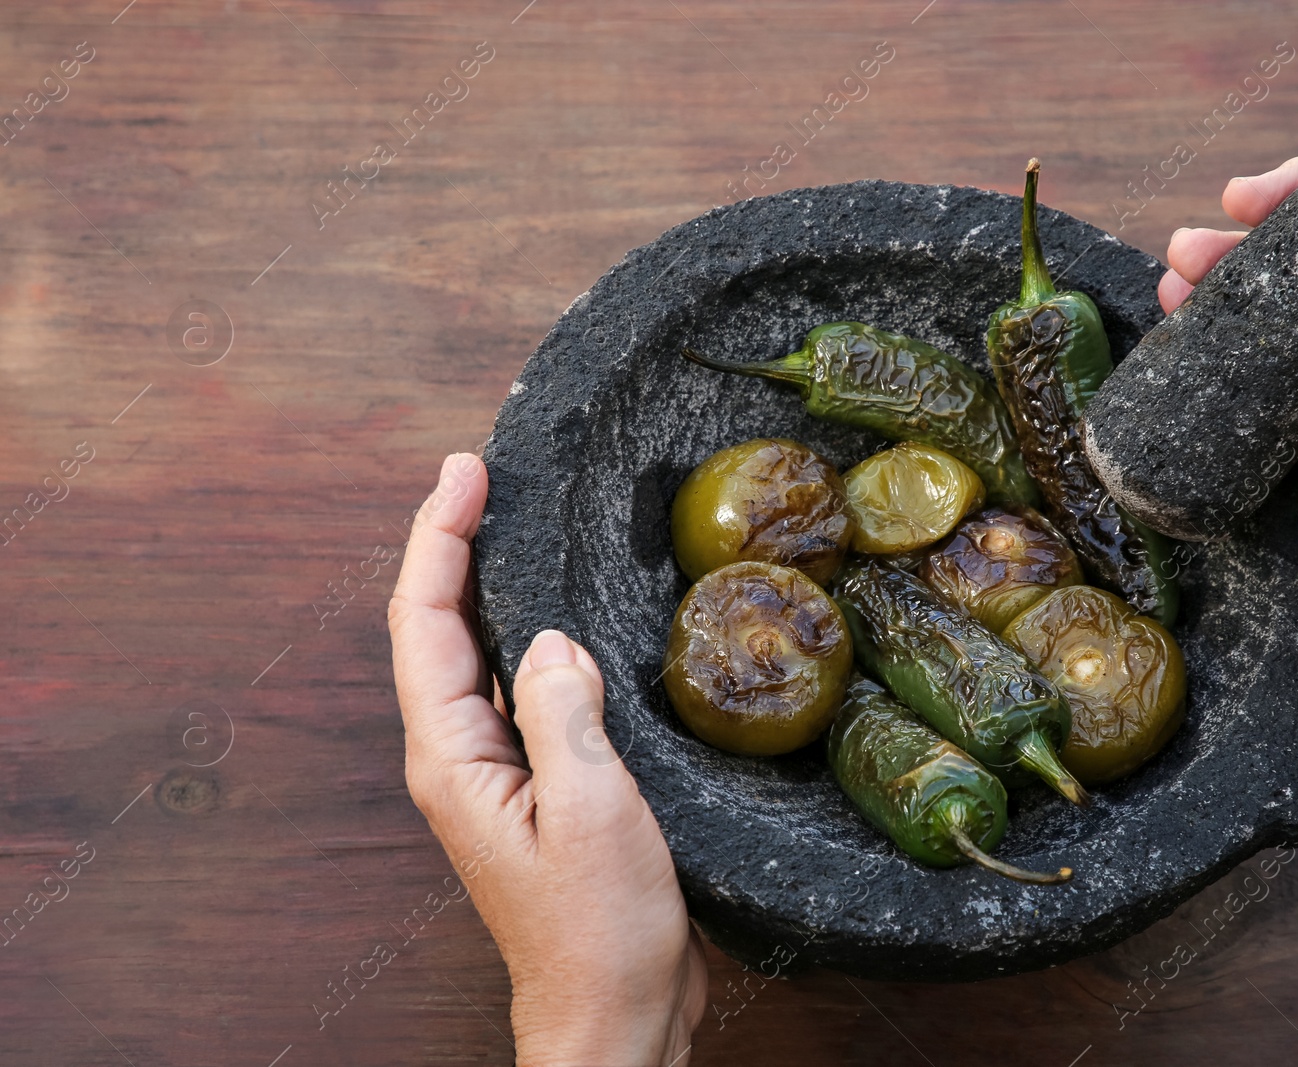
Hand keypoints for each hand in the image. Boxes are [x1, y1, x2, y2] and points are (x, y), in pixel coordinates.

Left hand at [388, 453, 705, 1065]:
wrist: (615, 1016)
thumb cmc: (602, 932)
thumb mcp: (593, 809)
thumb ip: (563, 712)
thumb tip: (546, 638)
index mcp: (453, 760)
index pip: (425, 624)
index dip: (439, 538)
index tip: (467, 472)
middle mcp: (459, 760)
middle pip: (436, 630)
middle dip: (451, 545)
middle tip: (484, 475)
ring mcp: (494, 775)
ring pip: (476, 658)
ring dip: (486, 585)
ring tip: (511, 521)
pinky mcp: (535, 790)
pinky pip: (520, 693)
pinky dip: (529, 637)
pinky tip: (562, 619)